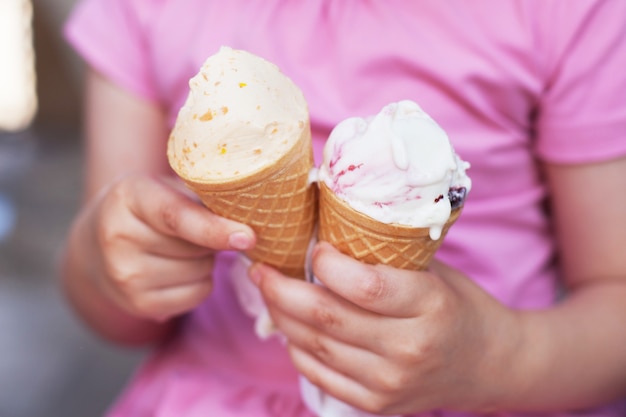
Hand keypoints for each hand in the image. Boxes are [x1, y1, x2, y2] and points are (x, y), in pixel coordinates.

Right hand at [81, 174, 255, 321]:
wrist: (95, 248)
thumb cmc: (147, 209)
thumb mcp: (164, 187)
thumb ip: (200, 197)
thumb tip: (250, 218)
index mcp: (128, 197)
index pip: (176, 216)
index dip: (215, 228)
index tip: (247, 237)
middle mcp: (119, 237)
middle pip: (196, 248)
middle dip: (211, 239)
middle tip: (196, 230)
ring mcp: (125, 276)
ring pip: (201, 272)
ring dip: (206, 261)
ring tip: (181, 249)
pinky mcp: (138, 305)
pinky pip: (197, 294)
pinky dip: (200, 282)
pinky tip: (178, 269)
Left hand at [251, 241, 520, 414]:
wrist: (487, 363)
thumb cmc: (457, 305)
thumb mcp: (434, 271)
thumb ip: (386, 256)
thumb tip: (325, 230)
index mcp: (431, 306)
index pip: (366, 286)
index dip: (326, 264)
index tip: (312, 247)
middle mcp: (410, 349)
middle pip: (328, 318)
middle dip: (282, 289)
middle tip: (261, 269)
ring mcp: (391, 383)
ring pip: (315, 347)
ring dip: (282, 317)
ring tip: (270, 293)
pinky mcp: (376, 404)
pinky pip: (319, 374)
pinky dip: (297, 348)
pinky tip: (290, 326)